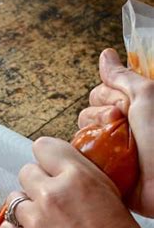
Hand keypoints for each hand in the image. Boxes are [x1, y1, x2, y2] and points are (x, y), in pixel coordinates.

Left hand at [0, 137, 151, 227]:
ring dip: (25, 206)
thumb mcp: (109, 194)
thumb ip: (82, 179)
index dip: (47, 158)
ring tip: (40, 219)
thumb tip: (64, 173)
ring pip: (13, 198)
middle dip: (36, 183)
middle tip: (49, 199)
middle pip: (26, 171)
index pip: (44, 147)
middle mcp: (51, 193)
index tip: (50, 167)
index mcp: (76, 176)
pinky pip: (5, 227)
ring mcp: (34, 219)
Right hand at [78, 48, 153, 216]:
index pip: (99, 93)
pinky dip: (84, 161)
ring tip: (110, 151)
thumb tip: (105, 55)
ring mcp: (111, 150)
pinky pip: (81, 161)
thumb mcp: (146, 97)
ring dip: (91, 142)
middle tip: (117, 128)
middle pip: (87, 114)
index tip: (120, 110)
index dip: (104, 99)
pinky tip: (96, 165)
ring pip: (81, 137)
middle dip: (97, 120)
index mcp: (131, 108)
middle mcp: (120, 127)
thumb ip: (123, 77)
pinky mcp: (104, 172)